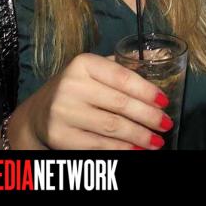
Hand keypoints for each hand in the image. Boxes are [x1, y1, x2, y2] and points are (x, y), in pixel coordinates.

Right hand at [1, 53, 171, 149]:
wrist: (39, 113)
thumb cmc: (77, 87)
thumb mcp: (95, 69)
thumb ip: (124, 64)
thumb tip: (160, 57)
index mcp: (83, 63)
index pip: (123, 78)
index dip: (147, 91)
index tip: (164, 101)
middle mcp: (71, 85)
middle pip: (120, 104)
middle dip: (148, 116)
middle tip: (166, 124)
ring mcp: (64, 112)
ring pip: (112, 127)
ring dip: (139, 136)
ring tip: (157, 141)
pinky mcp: (60, 136)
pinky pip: (99, 145)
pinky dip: (122, 149)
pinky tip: (137, 149)